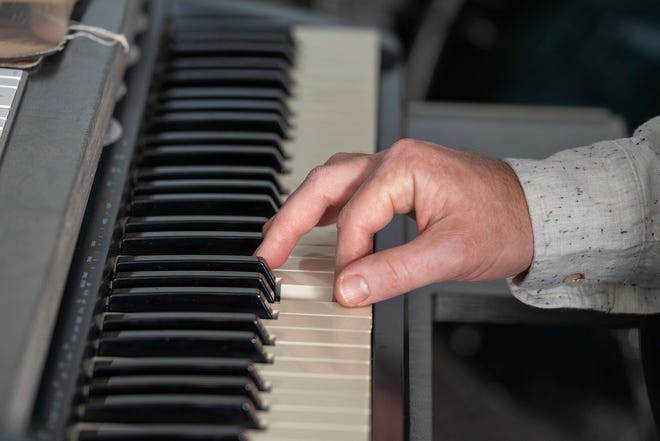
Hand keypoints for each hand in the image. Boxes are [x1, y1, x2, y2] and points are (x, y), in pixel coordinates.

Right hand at [255, 139, 533, 305]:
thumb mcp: (449, 254)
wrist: (538, 211)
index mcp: (404, 166)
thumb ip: (393, 272)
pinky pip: (352, 190)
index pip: (355, 216)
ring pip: (332, 183)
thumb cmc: (504, 223)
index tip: (345, 288)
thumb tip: (347, 289)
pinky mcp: (400, 180)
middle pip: (324, 185)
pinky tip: (315, 225)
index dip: (346, 257)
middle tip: (266, 254)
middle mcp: (393, 159)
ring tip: (278, 239)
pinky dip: (327, 209)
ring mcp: (395, 167)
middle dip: (290, 220)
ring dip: (302, 210)